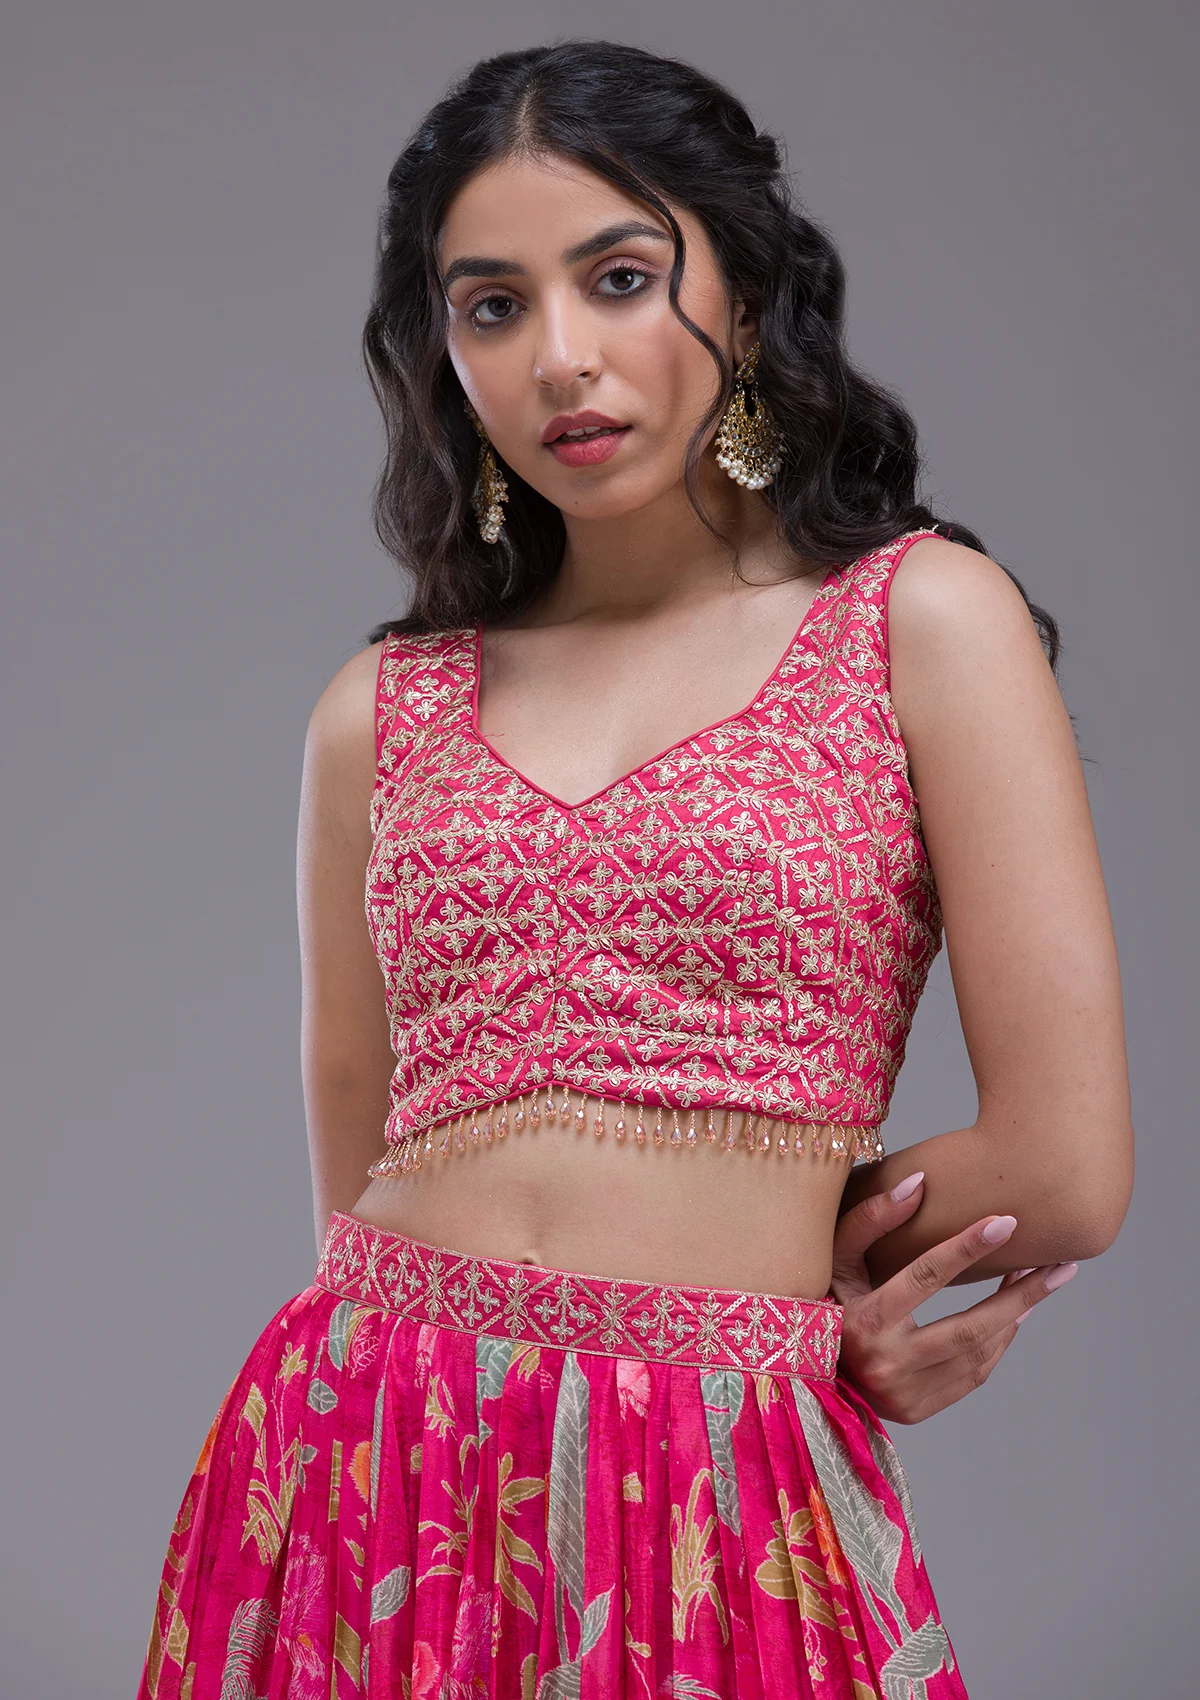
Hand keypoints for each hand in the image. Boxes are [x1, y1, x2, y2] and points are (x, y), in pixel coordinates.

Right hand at [829, 1171, 1078, 1423]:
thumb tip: (918, 1181)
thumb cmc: (824, 1299)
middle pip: (969, 1325)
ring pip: (978, 1353)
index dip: (966, 1248)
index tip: (1006, 1221)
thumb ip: (870, 1218)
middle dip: (1022, 1294)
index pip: (925, 1277)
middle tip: (1060, 1264)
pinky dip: (998, 1343)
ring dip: (1015, 1315)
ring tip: (1041, 1283)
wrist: (806, 1370)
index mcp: (863, 1320)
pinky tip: (1013, 1315)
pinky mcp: (917, 1410)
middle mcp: (885, 1362)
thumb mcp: (835, 1257)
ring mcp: (904, 1393)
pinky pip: (973, 1375)